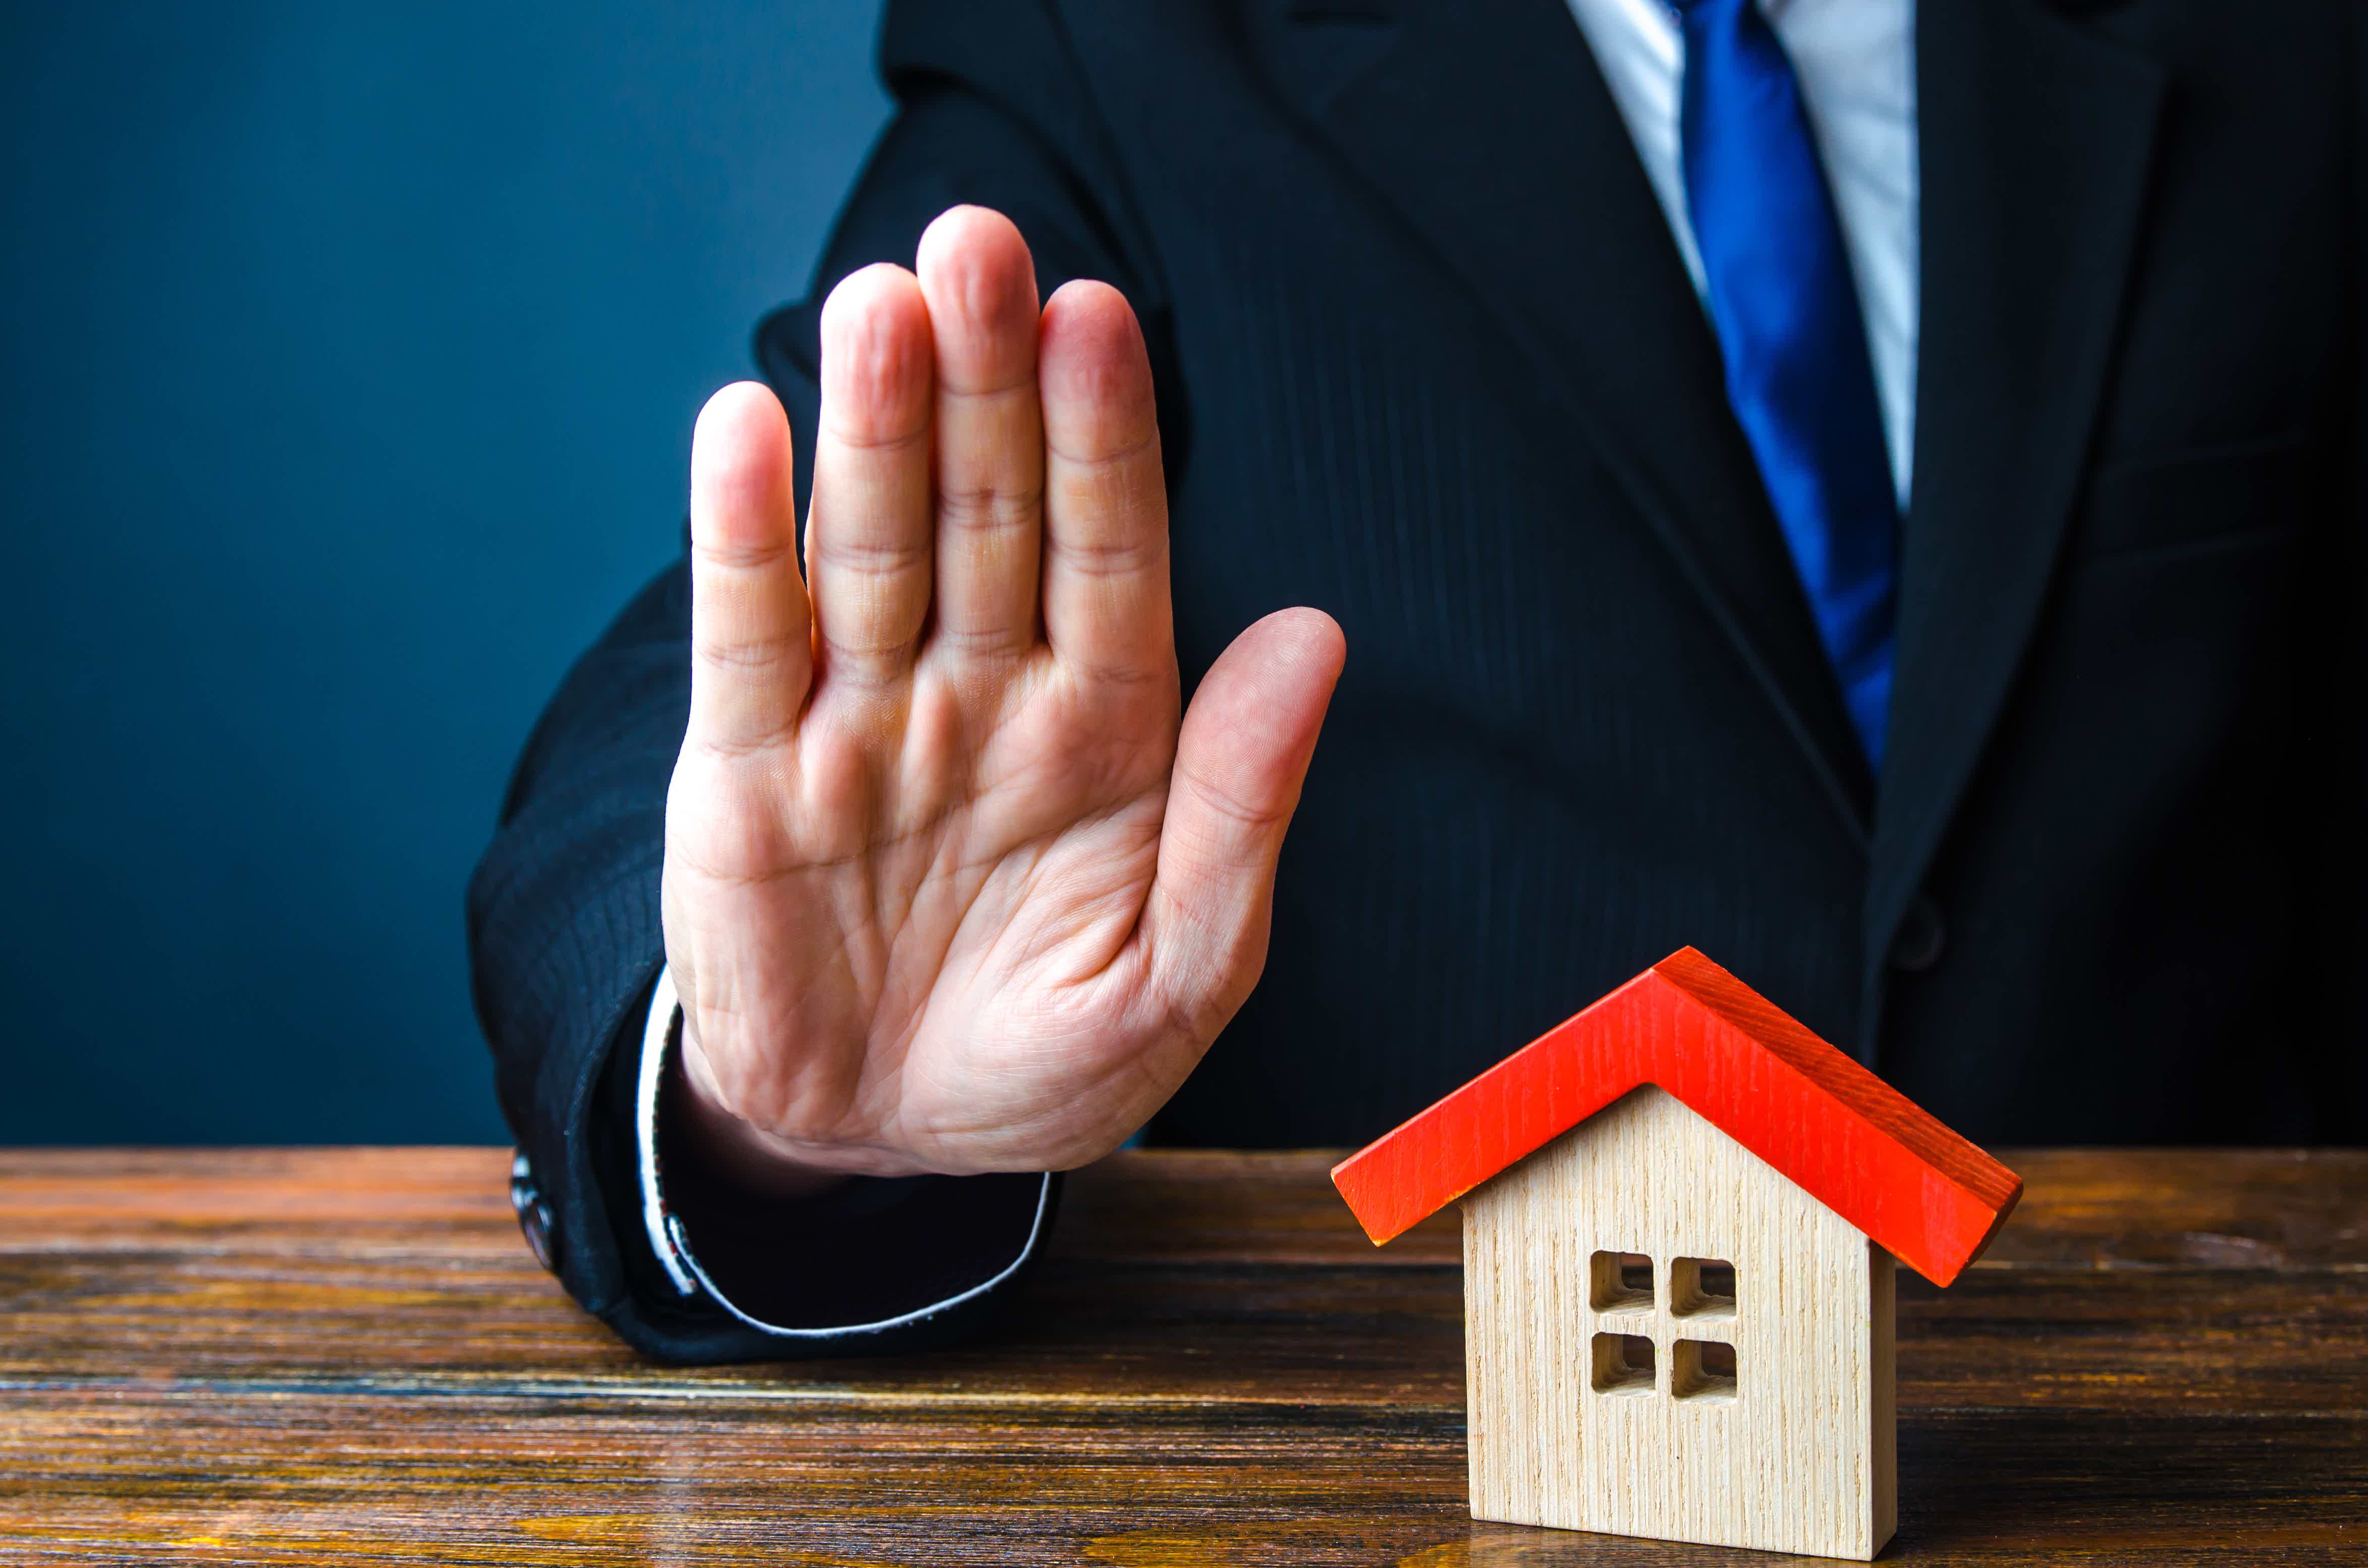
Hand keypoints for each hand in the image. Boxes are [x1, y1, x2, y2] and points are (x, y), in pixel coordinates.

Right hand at [660, 206, 1344, 1191]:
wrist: (879, 1145)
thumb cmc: (1041, 1058)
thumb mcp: (1178, 973)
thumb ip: (1239, 810)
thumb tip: (1315, 636)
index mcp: (1104, 729)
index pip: (1111, 554)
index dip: (1104, 440)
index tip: (1101, 322)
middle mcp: (982, 693)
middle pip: (987, 512)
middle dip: (986, 381)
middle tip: (981, 244)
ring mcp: (861, 722)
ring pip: (871, 546)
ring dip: (874, 425)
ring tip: (882, 302)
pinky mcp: (745, 773)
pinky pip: (748, 640)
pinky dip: (743, 538)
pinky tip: (746, 426)